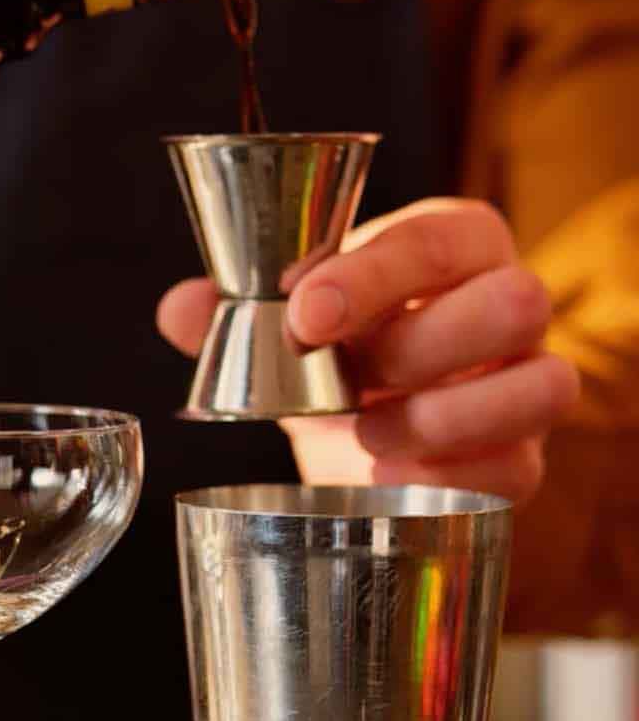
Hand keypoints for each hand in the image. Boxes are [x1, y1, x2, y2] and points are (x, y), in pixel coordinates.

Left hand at [156, 199, 580, 504]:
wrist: (361, 431)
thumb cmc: (334, 352)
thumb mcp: (283, 322)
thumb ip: (229, 310)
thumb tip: (180, 310)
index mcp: (455, 243)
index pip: (437, 241)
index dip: (373, 277)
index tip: (304, 314)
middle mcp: (512, 302)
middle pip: (513, 305)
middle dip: (414, 348)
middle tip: (339, 381)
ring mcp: (530, 381)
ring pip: (540, 387)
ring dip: (437, 418)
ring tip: (364, 432)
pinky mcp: (524, 458)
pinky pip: (517, 470)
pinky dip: (445, 479)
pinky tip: (387, 475)